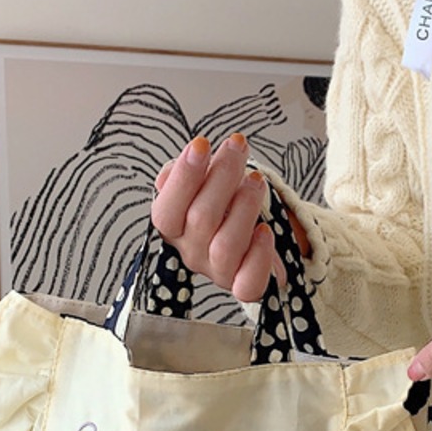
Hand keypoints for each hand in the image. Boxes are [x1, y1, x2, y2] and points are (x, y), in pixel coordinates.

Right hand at [151, 133, 281, 301]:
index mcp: (173, 227)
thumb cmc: (224, 203)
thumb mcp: (201, 182)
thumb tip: (178, 167)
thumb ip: (185, 175)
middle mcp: (191, 252)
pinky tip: (265, 230)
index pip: (166, 209)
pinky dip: (259, 255)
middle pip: (200, 218)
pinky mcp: (243, 286)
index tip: (202, 144)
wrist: (254, 235)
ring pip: (225, 246)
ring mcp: (217, 271)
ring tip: (256, 181)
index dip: (183, 178)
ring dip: (244, 207)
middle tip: (238, 146)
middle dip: (222, 176)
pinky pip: (248, 283)